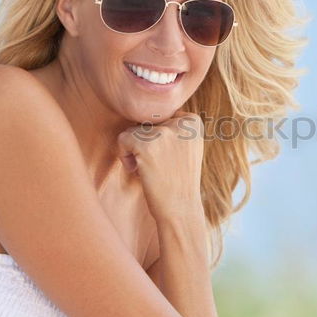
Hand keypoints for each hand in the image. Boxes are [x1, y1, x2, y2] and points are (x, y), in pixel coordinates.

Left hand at [117, 110, 205, 224]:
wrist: (180, 209)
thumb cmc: (178, 180)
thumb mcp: (186, 146)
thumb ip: (174, 127)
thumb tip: (143, 107)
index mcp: (193, 121)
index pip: (161, 115)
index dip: (158, 138)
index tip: (168, 157)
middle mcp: (182, 123)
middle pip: (146, 121)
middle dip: (146, 143)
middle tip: (159, 165)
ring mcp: (165, 133)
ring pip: (133, 129)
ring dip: (135, 150)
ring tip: (150, 168)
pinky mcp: (147, 144)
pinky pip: (123, 139)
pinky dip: (125, 156)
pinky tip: (139, 170)